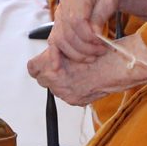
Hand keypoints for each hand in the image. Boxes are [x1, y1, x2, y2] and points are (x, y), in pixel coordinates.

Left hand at [27, 38, 146, 105]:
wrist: (114, 66)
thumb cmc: (95, 53)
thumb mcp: (71, 44)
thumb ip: (56, 52)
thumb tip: (50, 55)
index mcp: (49, 65)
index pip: (32, 68)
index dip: (38, 64)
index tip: (42, 63)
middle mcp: (54, 81)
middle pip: (42, 80)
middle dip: (49, 74)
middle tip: (60, 67)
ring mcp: (64, 93)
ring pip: (55, 89)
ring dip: (61, 82)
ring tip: (75, 73)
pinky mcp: (75, 101)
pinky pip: (68, 96)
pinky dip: (73, 90)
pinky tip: (83, 81)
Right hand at [49, 0, 119, 61]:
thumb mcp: (108, 0)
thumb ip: (99, 17)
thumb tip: (94, 35)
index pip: (76, 21)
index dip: (89, 36)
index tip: (102, 42)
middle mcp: (63, 7)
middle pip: (68, 34)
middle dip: (85, 48)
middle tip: (101, 51)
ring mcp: (59, 17)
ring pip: (60, 41)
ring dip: (76, 54)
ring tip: (92, 57)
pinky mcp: (59, 25)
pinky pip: (53, 42)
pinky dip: (54, 55)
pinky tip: (56, 67)